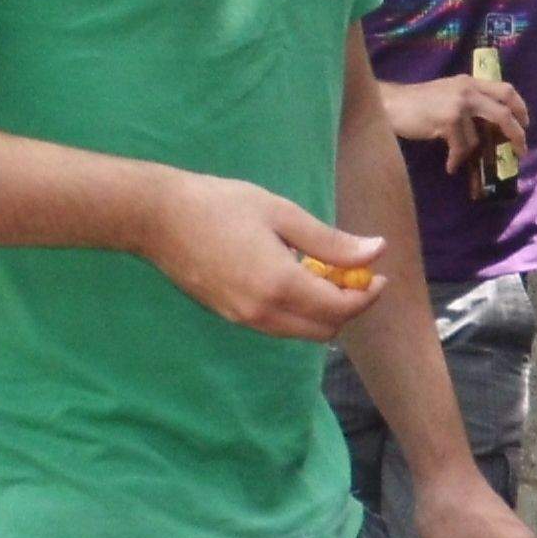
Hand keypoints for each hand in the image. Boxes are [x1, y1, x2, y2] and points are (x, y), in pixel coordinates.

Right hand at [135, 172, 388, 337]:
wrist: (158, 218)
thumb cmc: (220, 205)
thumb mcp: (282, 213)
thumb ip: (331, 241)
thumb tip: (376, 251)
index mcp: (279, 285)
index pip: (340, 309)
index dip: (367, 295)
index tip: (378, 274)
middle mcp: (262, 313)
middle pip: (324, 330)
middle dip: (348, 307)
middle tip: (355, 274)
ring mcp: (243, 319)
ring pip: (300, 332)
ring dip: (323, 311)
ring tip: (325, 271)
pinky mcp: (230, 316)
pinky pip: (278, 325)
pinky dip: (298, 310)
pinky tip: (295, 276)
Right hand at [381, 75, 529, 177]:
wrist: (391, 104)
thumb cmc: (417, 103)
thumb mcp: (448, 95)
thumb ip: (469, 104)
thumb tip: (489, 127)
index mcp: (470, 82)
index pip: (506, 89)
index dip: (520, 107)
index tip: (525, 123)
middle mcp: (468, 89)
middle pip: (504, 111)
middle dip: (516, 133)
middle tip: (520, 149)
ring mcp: (458, 105)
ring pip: (478, 137)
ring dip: (470, 153)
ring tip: (458, 161)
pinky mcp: (448, 120)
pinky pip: (461, 147)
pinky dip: (456, 159)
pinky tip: (450, 166)